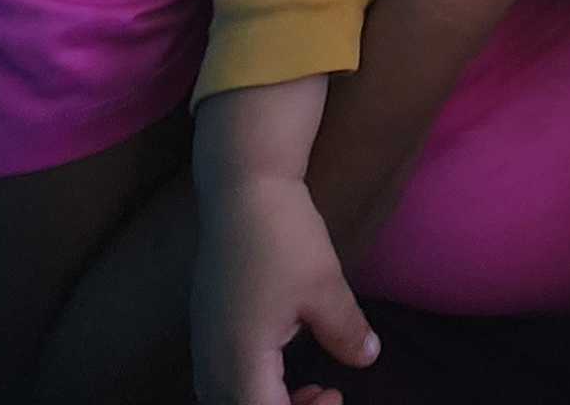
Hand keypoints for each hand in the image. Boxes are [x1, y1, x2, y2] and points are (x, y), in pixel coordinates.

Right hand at [188, 166, 373, 404]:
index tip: (335, 396)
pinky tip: (278, 363)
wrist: (242, 186)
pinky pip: (217, 378)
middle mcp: (212, 357)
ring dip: (264, 402)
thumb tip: (367, 357)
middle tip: (326, 395)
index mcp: (241, 357)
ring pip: (224, 398)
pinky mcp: (204, 323)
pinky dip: (248, 385)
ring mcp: (203, 340)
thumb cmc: (283, 236)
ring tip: (304, 387)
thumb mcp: (326, 287)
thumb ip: (346, 333)